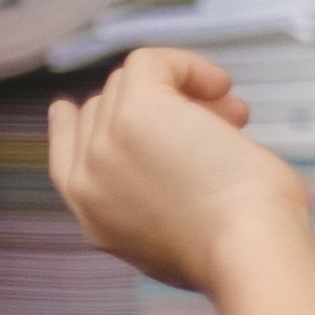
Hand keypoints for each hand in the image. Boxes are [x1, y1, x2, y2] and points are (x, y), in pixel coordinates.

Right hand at [49, 48, 309, 292]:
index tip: (100, 105)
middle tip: (220, 126)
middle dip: (161, 110)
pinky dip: (187, 66)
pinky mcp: (135, 111)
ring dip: (184, 93)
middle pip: (104, 111)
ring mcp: (104, 144)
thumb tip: (177, 166)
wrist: (248, 253)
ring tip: (235, 117)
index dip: (79, 123)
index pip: (66, 154)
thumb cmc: (242, 251)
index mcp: (94, 217)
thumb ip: (156, 207)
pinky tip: (221, 86)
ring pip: (129, 86)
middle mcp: (87, 180)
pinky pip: (149, 61)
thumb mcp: (181, 237)